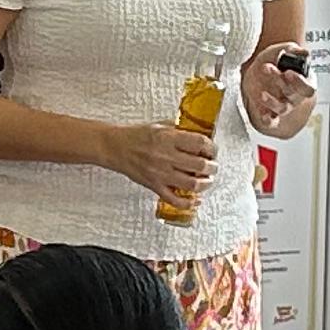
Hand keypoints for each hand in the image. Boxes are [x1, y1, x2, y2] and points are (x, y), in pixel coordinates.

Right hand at [101, 118, 216, 209]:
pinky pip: (174, 199)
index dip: (211, 148)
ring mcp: (160, 173)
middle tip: (213, 166)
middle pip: (200, 165)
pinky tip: (195, 201)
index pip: (200, 143)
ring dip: (205, 184)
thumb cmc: (136, 136)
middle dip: (212, 167)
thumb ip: (179, 130)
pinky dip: (188, 203)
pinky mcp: (154, 185)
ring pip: (191, 184)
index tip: (213, 151)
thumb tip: (198, 134)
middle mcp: (166, 156)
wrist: (115, 147)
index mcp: (168, 138)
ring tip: (207, 181)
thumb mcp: (160, 125)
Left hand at [240, 45, 315, 137]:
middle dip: (280, 81)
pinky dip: (268, 120)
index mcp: (304, 81)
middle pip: (293, 95)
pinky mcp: (270, 112)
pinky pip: (272, 121)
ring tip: (262, 94)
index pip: (308, 87)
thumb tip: (305, 52)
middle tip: (269, 68)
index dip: (299, 82)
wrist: (256, 67)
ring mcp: (284, 105)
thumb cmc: (274, 59)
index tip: (288, 72)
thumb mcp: (283, 49)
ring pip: (282, 108)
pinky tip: (264, 116)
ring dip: (272, 102)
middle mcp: (295, 95)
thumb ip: (293, 50)